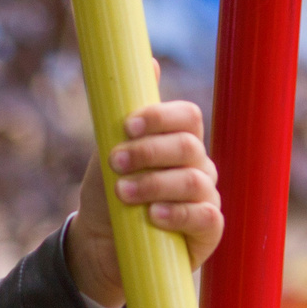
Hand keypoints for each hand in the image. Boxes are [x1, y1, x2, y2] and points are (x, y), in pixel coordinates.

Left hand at [66, 98, 223, 307]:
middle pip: (189, 146)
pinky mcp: (207, 232)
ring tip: (122, 193)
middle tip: (115, 162)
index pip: (187, 117)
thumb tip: (148, 61)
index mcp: (178, 144)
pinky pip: (206, 216)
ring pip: (194, 180)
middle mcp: (198, 168)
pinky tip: (153, 216)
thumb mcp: (110, 153)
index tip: (127, 126)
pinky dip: (177, 214)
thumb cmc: (108, 197)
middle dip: (148, 151)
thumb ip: (126, 116)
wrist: (98, 246)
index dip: (160, 117)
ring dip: (153, 184)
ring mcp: (206, 199)